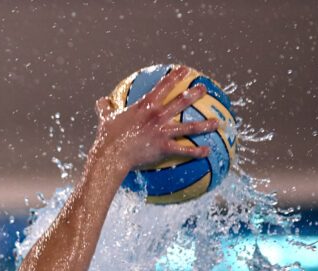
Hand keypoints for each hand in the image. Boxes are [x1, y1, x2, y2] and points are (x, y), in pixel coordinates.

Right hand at [91, 65, 221, 173]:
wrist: (111, 155)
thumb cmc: (107, 137)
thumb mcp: (105, 120)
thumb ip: (105, 109)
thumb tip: (101, 101)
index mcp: (145, 107)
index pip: (163, 86)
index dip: (175, 76)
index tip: (184, 70)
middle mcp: (157, 116)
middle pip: (181, 102)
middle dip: (195, 94)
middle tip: (204, 89)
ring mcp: (162, 132)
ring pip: (189, 127)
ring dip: (205, 125)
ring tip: (217, 122)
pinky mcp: (163, 147)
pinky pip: (183, 150)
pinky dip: (196, 151)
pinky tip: (207, 151)